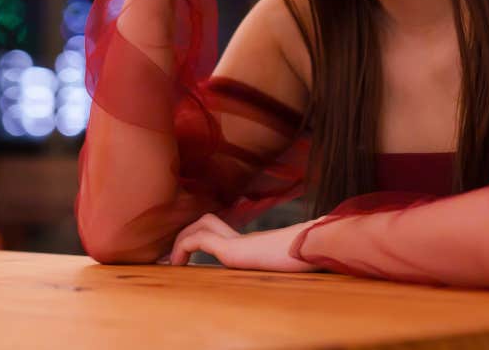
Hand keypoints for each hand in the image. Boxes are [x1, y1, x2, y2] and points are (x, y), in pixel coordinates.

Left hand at [166, 213, 318, 272]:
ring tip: (172, 261)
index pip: (222, 231)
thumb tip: (295, 268)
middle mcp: (244, 238)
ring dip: (182, 239)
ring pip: (202, 225)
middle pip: (208, 221)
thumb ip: (287, 263)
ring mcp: (238, 241)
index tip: (187, 256)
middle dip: (187, 233)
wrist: (316, 250)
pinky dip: (183, 247)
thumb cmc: (310, 259)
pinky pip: (199, 239)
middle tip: (173, 255)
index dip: (202, 236)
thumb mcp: (293, 265)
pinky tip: (178, 263)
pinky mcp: (234, 248)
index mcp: (254, 244)